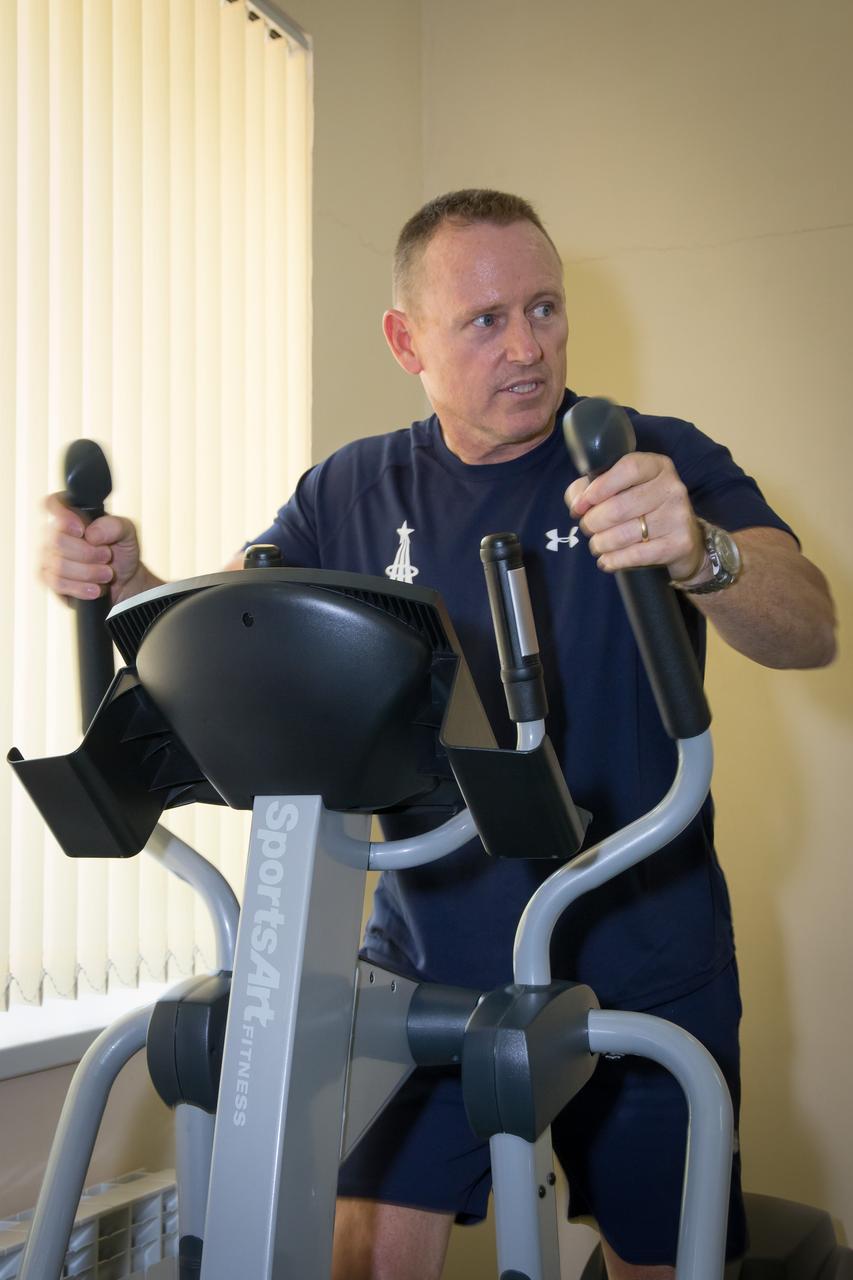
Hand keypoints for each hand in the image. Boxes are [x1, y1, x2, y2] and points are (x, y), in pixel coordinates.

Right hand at [41, 492, 144, 604]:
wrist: (124, 582)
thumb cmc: (121, 552)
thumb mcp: (128, 534)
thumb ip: (114, 526)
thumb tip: (91, 534)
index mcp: (72, 516)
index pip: (53, 504)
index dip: (63, 516)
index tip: (81, 530)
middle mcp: (55, 534)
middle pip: (57, 540)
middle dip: (88, 553)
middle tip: (107, 556)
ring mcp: (50, 557)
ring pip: (59, 565)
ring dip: (89, 572)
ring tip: (107, 574)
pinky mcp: (50, 579)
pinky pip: (58, 583)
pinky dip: (82, 588)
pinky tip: (96, 588)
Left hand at [565, 452, 705, 581]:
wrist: (682, 538)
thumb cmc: (642, 508)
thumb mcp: (619, 488)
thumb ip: (590, 488)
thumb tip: (577, 504)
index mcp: (657, 467)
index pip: (628, 469)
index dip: (599, 488)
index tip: (581, 505)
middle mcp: (672, 488)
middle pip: (618, 507)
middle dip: (593, 522)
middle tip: (588, 528)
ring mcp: (678, 517)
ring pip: (624, 534)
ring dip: (601, 543)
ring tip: (597, 545)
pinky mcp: (679, 544)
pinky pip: (636, 555)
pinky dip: (614, 560)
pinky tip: (607, 561)